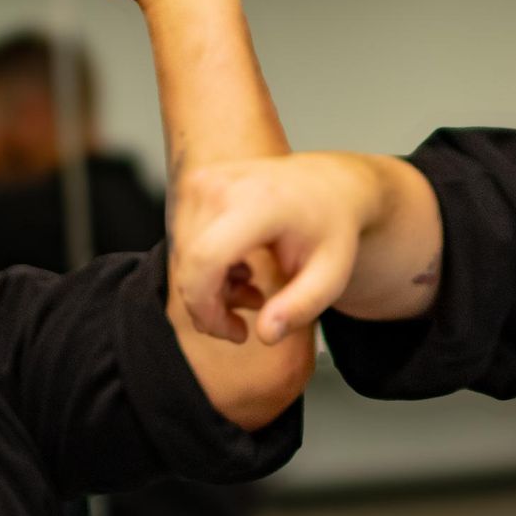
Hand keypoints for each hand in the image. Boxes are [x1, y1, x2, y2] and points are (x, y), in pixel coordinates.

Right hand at [171, 153, 378, 344]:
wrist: (328, 183)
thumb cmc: (331, 226)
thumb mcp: (331, 275)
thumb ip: (300, 307)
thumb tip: (266, 334)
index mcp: (258, 202)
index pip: (205, 260)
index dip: (208, 308)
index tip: (234, 332)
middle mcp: (222, 186)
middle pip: (190, 264)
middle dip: (212, 304)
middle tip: (253, 309)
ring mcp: (204, 181)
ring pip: (184, 257)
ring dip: (210, 286)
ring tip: (252, 287)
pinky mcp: (195, 184)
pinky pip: (184, 241)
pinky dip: (206, 265)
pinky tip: (239, 267)